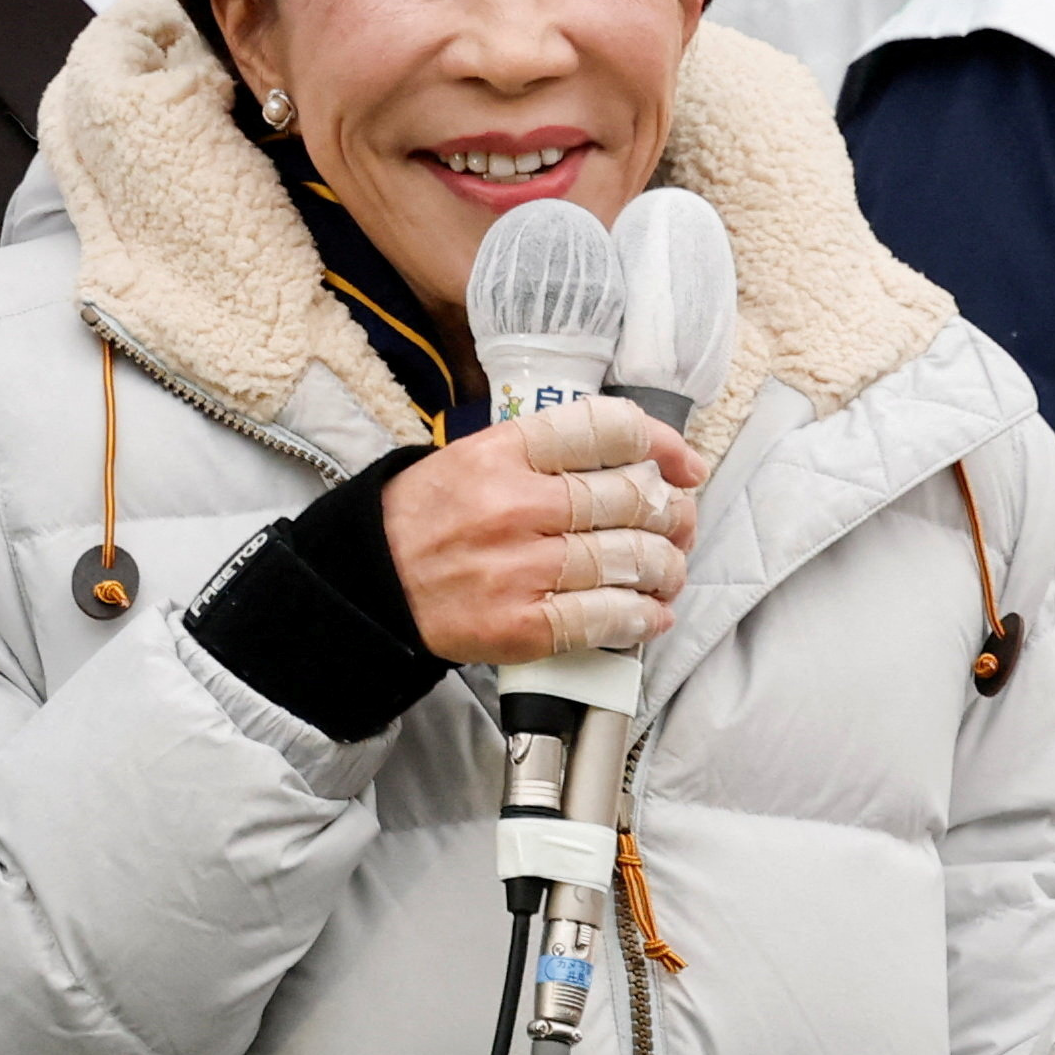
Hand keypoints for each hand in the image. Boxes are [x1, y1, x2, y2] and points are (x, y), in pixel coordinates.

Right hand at [381, 397, 706, 665]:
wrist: (370, 581)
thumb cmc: (431, 516)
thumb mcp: (478, 456)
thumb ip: (552, 452)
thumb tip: (641, 462)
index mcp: (505, 452)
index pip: (607, 429)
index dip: (662, 445)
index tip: (684, 466)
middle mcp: (515, 504)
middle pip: (631, 499)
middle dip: (672, 514)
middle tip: (679, 524)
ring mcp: (518, 568)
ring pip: (628, 559)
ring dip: (666, 568)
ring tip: (668, 571)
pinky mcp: (520, 625)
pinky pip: (603, 618)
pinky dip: (640, 617)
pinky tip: (649, 613)